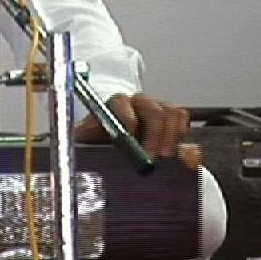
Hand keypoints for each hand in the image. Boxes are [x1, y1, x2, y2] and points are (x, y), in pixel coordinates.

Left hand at [74, 92, 189, 158]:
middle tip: (154, 157)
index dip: (127, 120)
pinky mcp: (172, 117)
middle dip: (154, 134)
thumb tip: (78, 134)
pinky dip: (182, 134)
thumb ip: (84, 135)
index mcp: (116, 103)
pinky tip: (177, 151)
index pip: (122, 103)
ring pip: (171, 112)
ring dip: (171, 136)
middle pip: (153, 109)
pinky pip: (183, 118)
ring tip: (167, 157)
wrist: (113, 142)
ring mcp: (158, 107)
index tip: (129, 139)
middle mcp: (138, 102)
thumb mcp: (88, 138)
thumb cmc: (101, 140)